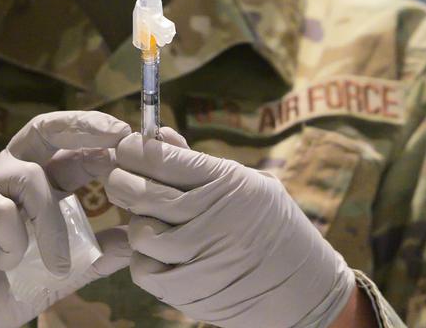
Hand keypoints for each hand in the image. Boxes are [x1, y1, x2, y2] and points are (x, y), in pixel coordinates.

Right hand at [0, 111, 133, 327]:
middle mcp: (9, 176)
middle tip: (117, 135)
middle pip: (44, 130)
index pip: (70, 147)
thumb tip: (137, 239)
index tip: (132, 142)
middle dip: (83, 125)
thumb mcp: (64, 271)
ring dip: (52, 223)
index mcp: (37, 183)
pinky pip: (1, 211)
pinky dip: (15, 240)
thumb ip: (97, 255)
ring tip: (58, 264)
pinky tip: (9, 262)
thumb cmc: (9, 288)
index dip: (100, 139)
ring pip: (30, 178)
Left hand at [104, 127, 356, 327]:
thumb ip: (196, 162)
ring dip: (136, 222)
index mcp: (227, 182)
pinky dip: (144, 258)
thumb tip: (157, 135)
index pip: (161, 158)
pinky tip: (160, 252)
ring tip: (150, 218)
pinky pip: (143, 269)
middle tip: (120, 177)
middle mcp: (211, 217)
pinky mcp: (188, 290)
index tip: (128, 148)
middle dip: (120, 179)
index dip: (134, 149)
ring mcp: (199, 257)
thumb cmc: (274, 228)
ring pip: (139, 231)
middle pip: (140, 192)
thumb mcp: (248, 183)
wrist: (305, 291)